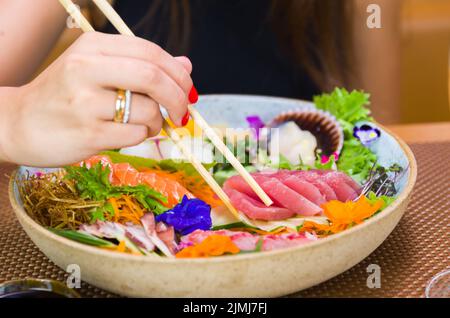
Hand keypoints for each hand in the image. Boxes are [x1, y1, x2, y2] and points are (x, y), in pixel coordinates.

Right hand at [0, 32, 195, 166]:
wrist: (18, 124)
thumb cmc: (65, 96)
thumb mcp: (98, 69)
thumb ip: (141, 65)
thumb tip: (186, 65)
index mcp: (92, 47)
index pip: (151, 52)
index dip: (178, 73)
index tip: (188, 90)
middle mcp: (86, 69)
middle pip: (153, 77)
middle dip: (179, 97)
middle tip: (184, 112)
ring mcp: (85, 102)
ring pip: (148, 110)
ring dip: (158, 121)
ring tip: (146, 124)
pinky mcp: (88, 133)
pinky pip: (136, 135)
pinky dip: (143, 136)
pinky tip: (129, 134)